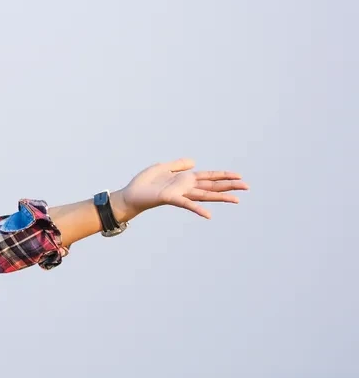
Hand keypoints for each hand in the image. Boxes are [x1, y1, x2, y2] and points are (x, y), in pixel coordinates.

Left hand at [118, 158, 247, 219]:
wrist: (130, 195)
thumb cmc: (144, 183)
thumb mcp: (163, 167)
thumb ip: (178, 165)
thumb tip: (194, 162)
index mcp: (185, 179)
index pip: (209, 176)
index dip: (223, 175)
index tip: (239, 176)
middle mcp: (186, 187)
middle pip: (212, 186)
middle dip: (229, 186)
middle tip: (247, 187)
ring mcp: (180, 194)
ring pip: (205, 195)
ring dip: (221, 197)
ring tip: (237, 200)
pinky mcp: (171, 198)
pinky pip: (187, 204)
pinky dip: (198, 209)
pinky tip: (209, 215)